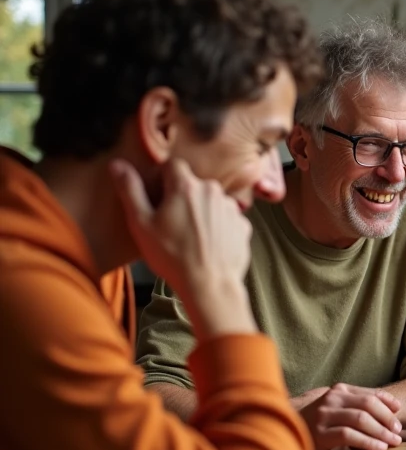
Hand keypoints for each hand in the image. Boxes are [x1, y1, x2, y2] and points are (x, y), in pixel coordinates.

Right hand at [110, 158, 254, 339]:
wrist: (210, 285)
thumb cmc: (172, 256)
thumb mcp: (141, 223)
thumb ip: (130, 190)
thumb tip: (117, 164)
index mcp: (186, 186)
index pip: (172, 165)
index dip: (162, 178)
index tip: (157, 196)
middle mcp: (213, 191)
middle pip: (192, 184)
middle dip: (181, 196)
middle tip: (170, 222)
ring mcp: (232, 209)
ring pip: (211, 202)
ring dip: (201, 212)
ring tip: (190, 237)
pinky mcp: (243, 226)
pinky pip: (226, 219)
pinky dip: (217, 227)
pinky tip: (208, 245)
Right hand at [296, 383, 403, 449]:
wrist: (281, 430)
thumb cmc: (316, 422)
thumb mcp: (336, 408)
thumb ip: (357, 406)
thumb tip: (392, 409)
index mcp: (338, 390)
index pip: (370, 393)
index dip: (388, 402)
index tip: (399, 411)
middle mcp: (331, 399)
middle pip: (368, 405)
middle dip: (387, 419)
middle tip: (398, 432)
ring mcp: (324, 415)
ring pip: (360, 419)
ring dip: (381, 431)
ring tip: (392, 442)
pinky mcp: (319, 433)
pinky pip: (349, 435)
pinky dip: (367, 441)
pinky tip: (378, 449)